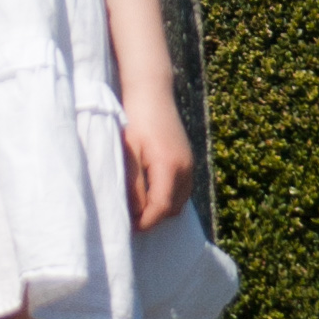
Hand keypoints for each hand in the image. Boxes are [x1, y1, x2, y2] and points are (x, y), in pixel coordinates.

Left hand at [121, 90, 195, 234]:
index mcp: (170, 167)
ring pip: (179, 201)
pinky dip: (168, 198)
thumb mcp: (129, 152)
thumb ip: (133, 184)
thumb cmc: (135, 119)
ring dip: (161, 209)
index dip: (145, 222)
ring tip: (139, 208)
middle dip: (153, 219)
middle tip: (130, 220)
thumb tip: (135, 212)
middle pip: (173, 209)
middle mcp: (185, 169)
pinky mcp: (188, 160)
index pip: (161, 208)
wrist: (151, 91)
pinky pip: (182, 190)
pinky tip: (151, 193)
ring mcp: (189, 164)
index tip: (128, 227)